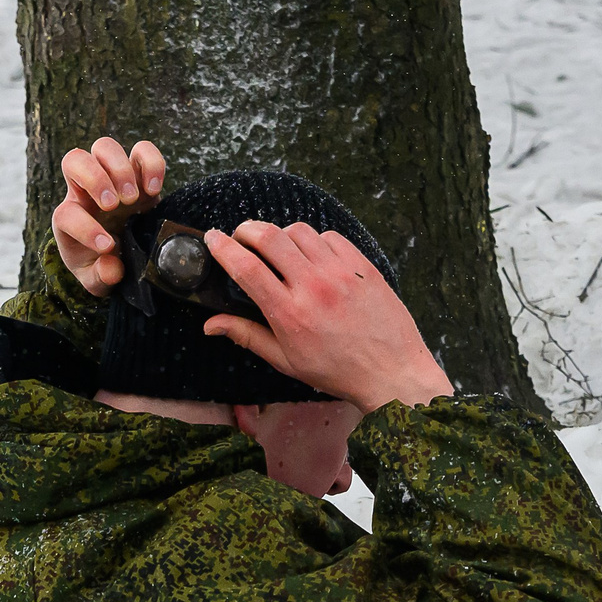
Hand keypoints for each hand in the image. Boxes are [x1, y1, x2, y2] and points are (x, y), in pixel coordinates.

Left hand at [50, 137, 166, 296]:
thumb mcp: (96, 280)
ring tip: (133, 199)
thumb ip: (101, 277)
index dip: (85, 228)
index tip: (108, 246)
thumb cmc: (103, 264)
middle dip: (95, 179)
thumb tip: (111, 267)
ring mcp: (112, 177)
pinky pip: (142, 150)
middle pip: (75, 159)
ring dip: (119, 169)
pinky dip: (150, 163)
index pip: (66, 214)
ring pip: (105, 147)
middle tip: (114, 206)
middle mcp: (86, 191)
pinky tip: (154, 189)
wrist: (121, 251)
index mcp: (69, 219)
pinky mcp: (139, 173)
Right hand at [200, 221, 455, 411]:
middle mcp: (313, 287)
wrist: (391, 371)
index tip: (212, 238)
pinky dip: (314, 240)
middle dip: (247, 229)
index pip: (246, 268)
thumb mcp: (287, 361)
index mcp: (289, 313)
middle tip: (241, 236)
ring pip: (299, 231)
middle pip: (269, 237)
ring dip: (281, 233)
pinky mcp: (362, 265)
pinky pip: (330, 236)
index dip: (223, 247)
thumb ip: (247, 336)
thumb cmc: (338, 371)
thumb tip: (210, 324)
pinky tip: (312, 255)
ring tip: (278, 248)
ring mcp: (340, 272)